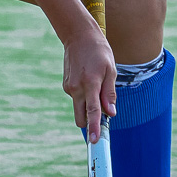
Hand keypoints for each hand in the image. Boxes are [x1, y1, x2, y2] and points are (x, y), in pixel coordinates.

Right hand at [63, 24, 116, 142]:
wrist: (79, 35)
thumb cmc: (99, 51)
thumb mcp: (110, 70)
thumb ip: (109, 93)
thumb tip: (111, 113)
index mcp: (90, 83)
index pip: (93, 111)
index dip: (94, 127)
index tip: (94, 141)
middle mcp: (76, 88)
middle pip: (81, 117)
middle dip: (90, 122)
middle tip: (102, 116)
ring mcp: (69, 87)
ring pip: (80, 107)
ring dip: (88, 105)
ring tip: (97, 83)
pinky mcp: (66, 85)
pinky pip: (77, 98)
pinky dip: (84, 95)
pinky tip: (88, 78)